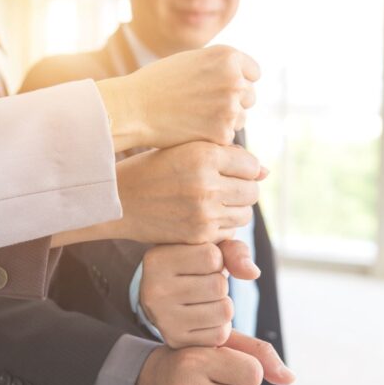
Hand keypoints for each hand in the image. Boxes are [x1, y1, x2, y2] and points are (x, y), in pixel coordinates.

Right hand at [55, 142, 264, 246]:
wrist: (118, 200)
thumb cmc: (152, 169)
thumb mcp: (185, 149)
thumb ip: (225, 155)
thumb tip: (265, 171)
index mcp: (204, 154)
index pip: (251, 164)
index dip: (242, 168)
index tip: (227, 171)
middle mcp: (207, 183)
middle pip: (252, 191)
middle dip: (242, 190)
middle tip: (221, 188)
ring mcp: (204, 212)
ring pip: (245, 213)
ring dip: (234, 209)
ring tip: (211, 202)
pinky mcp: (199, 235)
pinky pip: (230, 232)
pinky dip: (221, 226)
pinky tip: (201, 217)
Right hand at [96, 46, 259, 152]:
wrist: (135, 108)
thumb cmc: (158, 82)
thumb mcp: (193, 60)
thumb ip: (220, 67)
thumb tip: (244, 80)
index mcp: (228, 57)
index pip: (253, 73)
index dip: (238, 81)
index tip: (220, 89)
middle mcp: (235, 80)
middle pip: (250, 97)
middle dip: (233, 102)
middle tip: (204, 106)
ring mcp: (230, 108)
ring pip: (241, 119)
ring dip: (225, 121)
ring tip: (195, 117)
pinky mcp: (223, 133)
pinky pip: (228, 137)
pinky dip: (214, 137)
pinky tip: (192, 130)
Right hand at [140, 240, 260, 347]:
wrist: (164, 297)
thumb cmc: (190, 265)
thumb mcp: (208, 247)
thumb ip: (234, 251)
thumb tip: (253, 273)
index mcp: (157, 260)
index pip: (212, 257)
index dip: (217, 260)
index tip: (200, 264)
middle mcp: (153, 290)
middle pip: (219, 286)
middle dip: (220, 284)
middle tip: (202, 285)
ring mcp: (163, 318)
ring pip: (224, 311)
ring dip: (223, 305)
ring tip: (204, 300)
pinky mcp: (176, 341)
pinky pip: (220, 334)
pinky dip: (220, 326)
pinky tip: (203, 318)